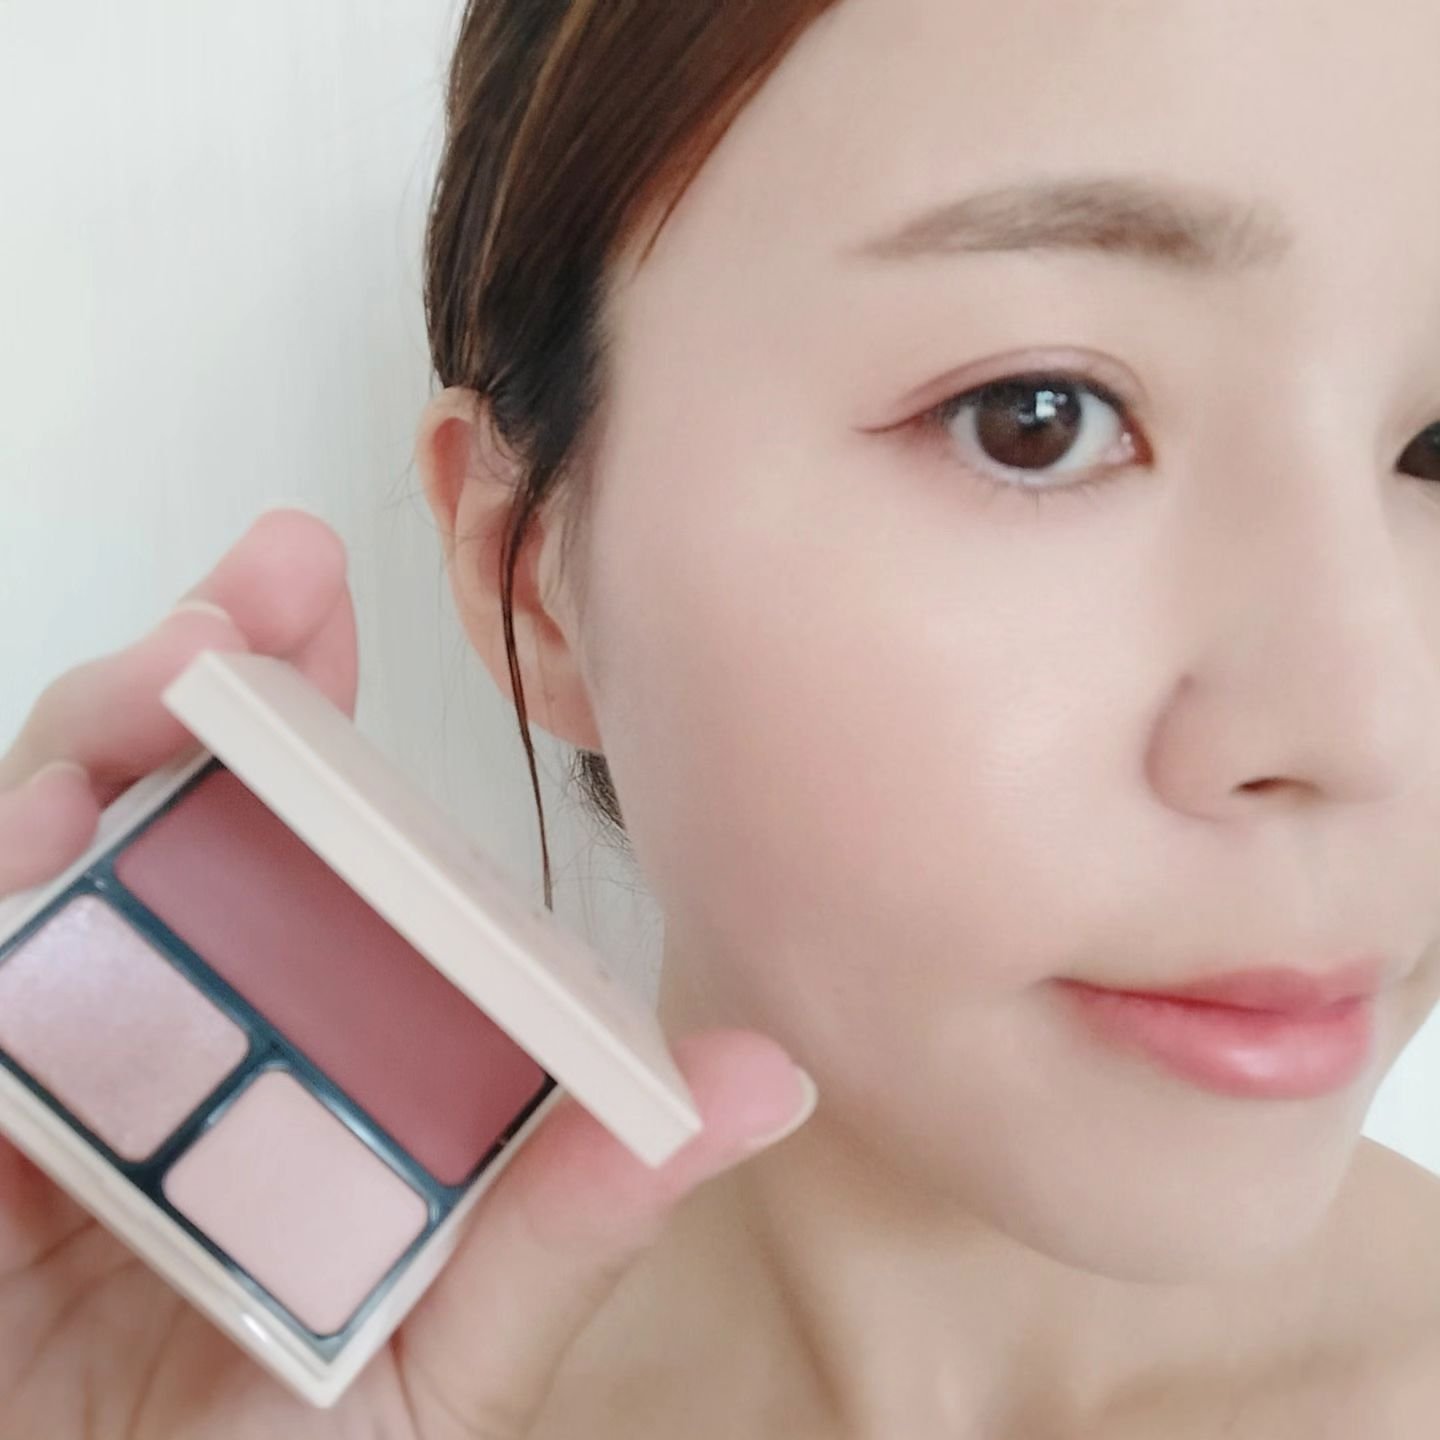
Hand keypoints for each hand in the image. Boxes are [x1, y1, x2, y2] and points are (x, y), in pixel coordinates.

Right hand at [0, 508, 813, 1438]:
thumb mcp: (443, 1352)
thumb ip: (572, 1216)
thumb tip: (767, 1079)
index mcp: (301, 1047)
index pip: (307, 852)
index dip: (314, 724)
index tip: (338, 604)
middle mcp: (176, 1018)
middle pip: (178, 802)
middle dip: (214, 670)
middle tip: (267, 585)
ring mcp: (58, 1047)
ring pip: (53, 837)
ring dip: (100, 728)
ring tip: (177, 665)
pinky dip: (1, 868)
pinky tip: (45, 823)